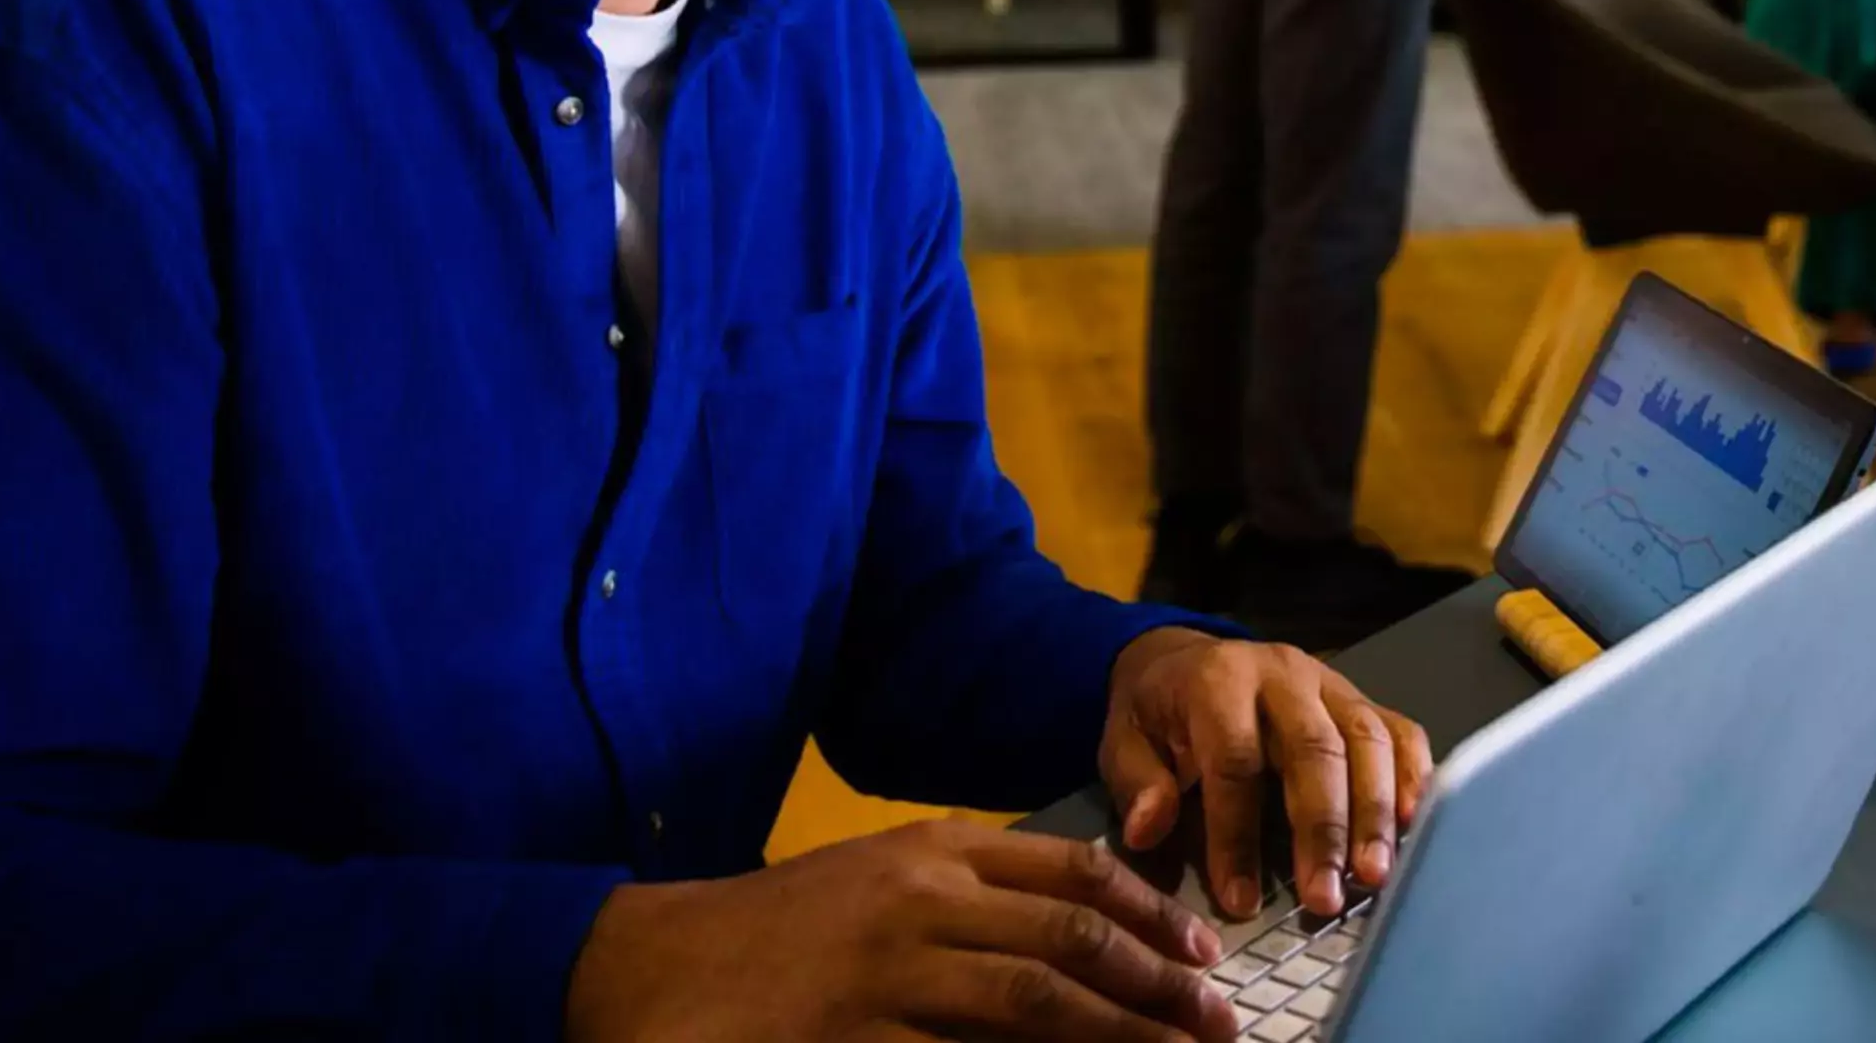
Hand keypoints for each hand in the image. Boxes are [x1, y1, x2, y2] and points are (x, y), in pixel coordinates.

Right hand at [562, 817, 1230, 1042]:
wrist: (656, 967)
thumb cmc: (779, 931)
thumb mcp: (881, 882)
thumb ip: (971, 891)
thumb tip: (1079, 922)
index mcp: (935, 851)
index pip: (1072, 871)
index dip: (1150, 914)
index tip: (1203, 956)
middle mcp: (923, 900)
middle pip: (1072, 939)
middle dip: (1158, 985)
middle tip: (1219, 1023)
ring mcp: (889, 972)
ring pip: (1037, 1002)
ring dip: (1121, 1035)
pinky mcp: (857, 1038)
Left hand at [1099, 628, 1434, 925]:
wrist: (1186, 660)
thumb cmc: (1157, 713)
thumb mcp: (1123, 741)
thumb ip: (1137, 783)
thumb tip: (1149, 830)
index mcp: (1218, 681)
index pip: (1235, 759)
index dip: (1238, 832)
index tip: (1241, 900)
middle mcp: (1283, 672)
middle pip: (1315, 749)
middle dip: (1323, 829)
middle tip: (1325, 898)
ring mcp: (1330, 681)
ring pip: (1366, 740)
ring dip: (1374, 812)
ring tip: (1374, 875)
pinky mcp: (1360, 697)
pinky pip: (1399, 730)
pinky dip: (1413, 776)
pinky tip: (1413, 825)